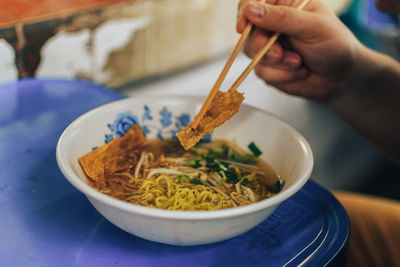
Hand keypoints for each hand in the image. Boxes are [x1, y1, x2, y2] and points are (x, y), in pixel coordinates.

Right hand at [237, 0, 364, 102]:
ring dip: (276, 64)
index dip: (245, 13)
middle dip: (263, 46)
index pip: (253, 1)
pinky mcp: (268, 66)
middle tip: (280, 55)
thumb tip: (251, 10)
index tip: (244, 27)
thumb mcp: (313, 27)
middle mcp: (273, 24)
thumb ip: (283, 18)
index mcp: (285, 5)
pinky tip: (298, 72)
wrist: (341, 77)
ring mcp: (269, 46)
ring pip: (252, 53)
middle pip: (248, 31)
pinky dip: (280, 76)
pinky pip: (261, 71)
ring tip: (298, 63)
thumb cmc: (335, 45)